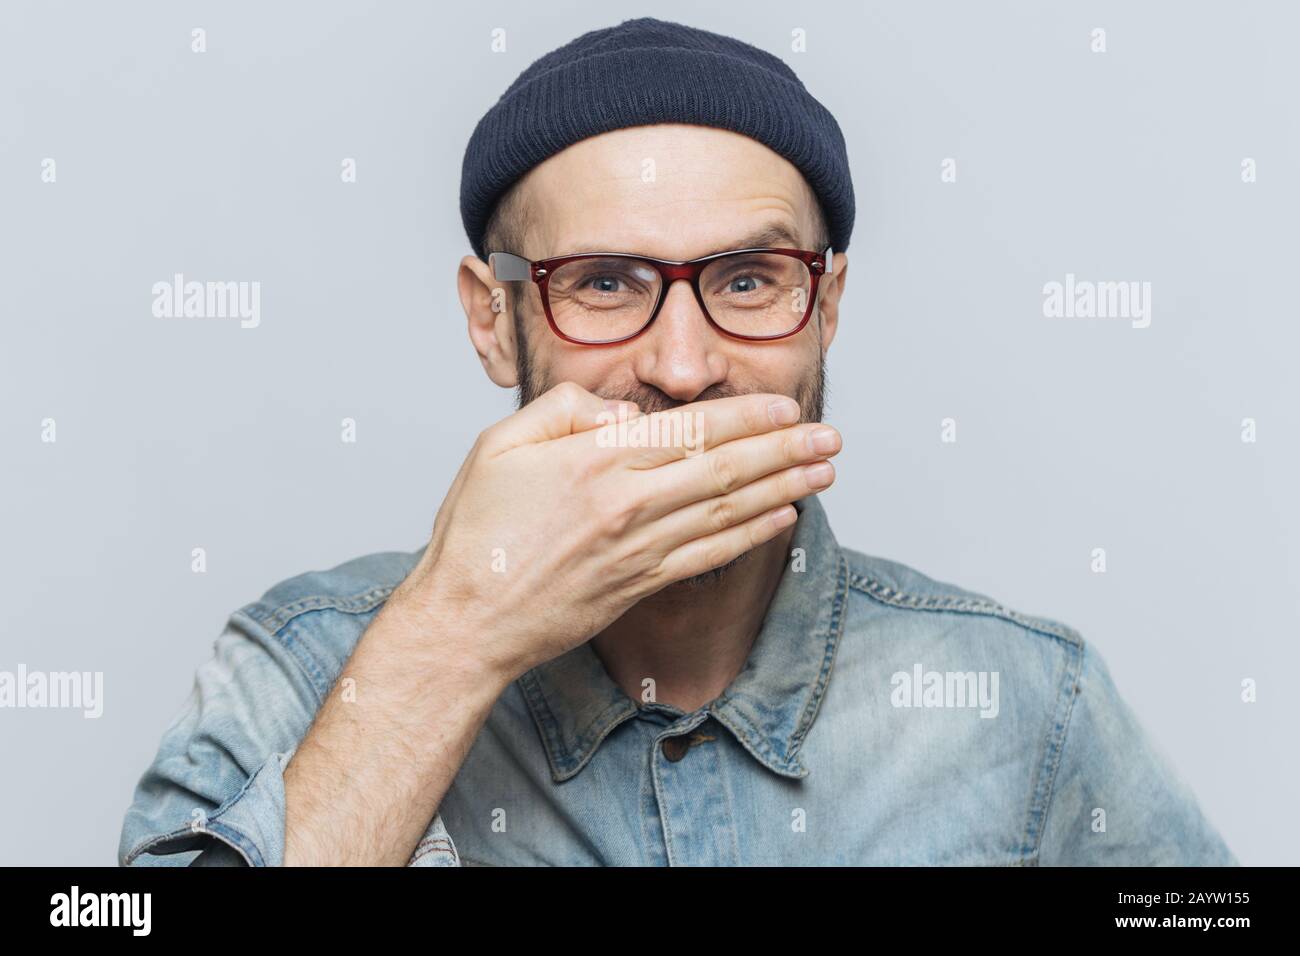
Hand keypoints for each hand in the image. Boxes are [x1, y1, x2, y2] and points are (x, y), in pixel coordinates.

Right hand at [389, 381, 840, 680]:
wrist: (466, 622)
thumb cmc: (476, 531)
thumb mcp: (497, 444)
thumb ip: (561, 410)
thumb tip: (621, 409)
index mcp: (596, 460)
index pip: (691, 429)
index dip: (748, 416)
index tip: (786, 406)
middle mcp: (629, 503)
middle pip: (726, 468)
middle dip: (786, 450)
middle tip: (830, 437)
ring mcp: (639, 549)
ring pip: (729, 510)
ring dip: (784, 488)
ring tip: (825, 471)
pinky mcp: (640, 585)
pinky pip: (712, 555)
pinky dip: (752, 534)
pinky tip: (783, 519)